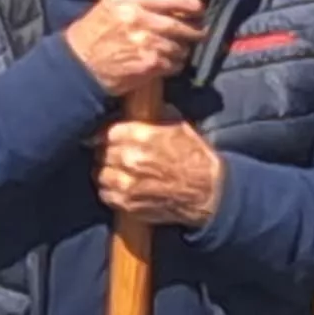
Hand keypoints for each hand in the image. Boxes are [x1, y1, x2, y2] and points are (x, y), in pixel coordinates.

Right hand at [61, 0, 205, 94]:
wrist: (80, 64)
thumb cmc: (95, 32)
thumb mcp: (109, 4)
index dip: (189, 3)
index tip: (198, 8)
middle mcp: (135, 18)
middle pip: (179, 24)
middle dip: (193, 30)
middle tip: (198, 31)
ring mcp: (144, 42)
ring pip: (180, 46)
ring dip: (182, 49)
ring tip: (175, 49)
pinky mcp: (149, 64)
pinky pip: (175, 63)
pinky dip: (174, 64)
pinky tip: (164, 61)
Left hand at [96, 117, 225, 229]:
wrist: (211, 193)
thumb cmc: (198, 159)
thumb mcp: (179, 129)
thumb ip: (153, 122)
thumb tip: (137, 110)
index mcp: (143, 137)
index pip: (110, 132)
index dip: (114, 136)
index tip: (116, 140)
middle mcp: (131, 159)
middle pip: (104, 152)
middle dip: (111, 154)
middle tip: (119, 157)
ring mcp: (128, 183)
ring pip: (102, 174)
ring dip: (109, 173)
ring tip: (119, 174)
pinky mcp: (129, 204)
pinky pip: (106, 195)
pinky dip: (111, 192)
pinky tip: (122, 189)